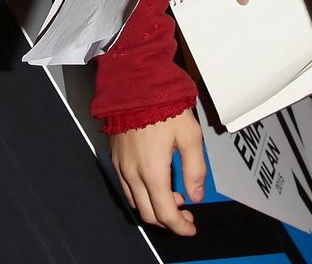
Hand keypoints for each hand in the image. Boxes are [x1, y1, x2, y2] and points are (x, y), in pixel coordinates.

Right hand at [111, 109, 205, 235]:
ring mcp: (121, 166)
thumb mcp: (190, 135)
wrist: (133, 83)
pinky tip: (155, 182)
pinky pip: (126, 186)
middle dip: (169, 220)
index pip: (166, 213)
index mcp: (152, 172)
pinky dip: (142, 194)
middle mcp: (132, 174)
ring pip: (135, 202)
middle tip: (186, 215)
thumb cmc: (162, 105)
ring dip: (154, 207)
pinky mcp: (115, 157)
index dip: (180, 226)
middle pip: (148, 214)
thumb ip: (195, 169)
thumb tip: (196, 194)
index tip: (191, 227)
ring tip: (174, 196)